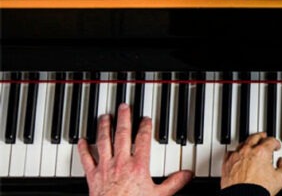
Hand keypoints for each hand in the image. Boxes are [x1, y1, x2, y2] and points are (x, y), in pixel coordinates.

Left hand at [78, 103, 192, 195]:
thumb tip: (187, 175)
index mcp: (139, 166)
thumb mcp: (160, 195)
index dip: (145, 127)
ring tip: (105, 117)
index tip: (145, 119)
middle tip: (124, 107)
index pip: (143, 140)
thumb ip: (174, 183)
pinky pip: (86, 158)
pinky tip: (82, 140)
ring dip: (104, 127)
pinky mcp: (92, 176)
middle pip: (122, 134)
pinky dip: (83, 148)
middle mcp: (121, 163)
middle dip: (123, 119)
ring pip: (103, 142)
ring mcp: (105, 167)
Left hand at [221, 132, 281, 195]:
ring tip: (252, 145)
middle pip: (255, 137)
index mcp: (261, 152)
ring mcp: (235, 157)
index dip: (276, 143)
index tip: (277, 146)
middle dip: (261, 136)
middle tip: (264, 137)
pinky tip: (238, 154)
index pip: (270, 140)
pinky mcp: (227, 164)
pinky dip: (236, 152)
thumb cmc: (259, 190)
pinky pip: (230, 153)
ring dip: (248, 143)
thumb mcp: (281, 179)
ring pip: (242, 143)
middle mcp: (247, 151)